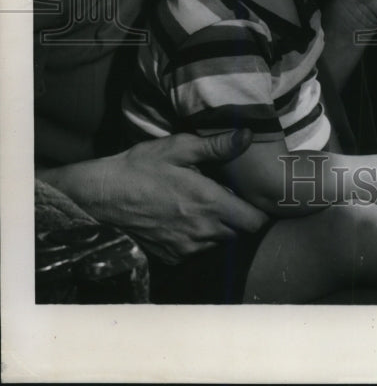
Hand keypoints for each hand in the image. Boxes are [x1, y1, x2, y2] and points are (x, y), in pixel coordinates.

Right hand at [39, 130, 267, 263]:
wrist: (100, 196)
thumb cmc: (140, 167)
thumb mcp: (178, 147)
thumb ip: (216, 146)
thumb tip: (247, 136)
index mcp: (209, 203)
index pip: (254, 222)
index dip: (259, 210)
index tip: (252, 196)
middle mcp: (201, 231)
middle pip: (240, 233)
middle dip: (239, 217)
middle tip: (226, 195)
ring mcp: (186, 248)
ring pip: (219, 243)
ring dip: (219, 227)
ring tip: (203, 204)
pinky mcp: (171, 257)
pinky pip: (197, 251)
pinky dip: (198, 238)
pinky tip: (185, 217)